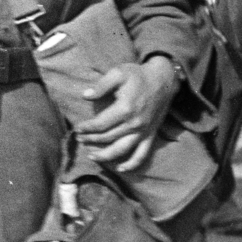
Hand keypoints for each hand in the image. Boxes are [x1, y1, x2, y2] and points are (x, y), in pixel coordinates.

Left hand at [74, 56, 179, 171]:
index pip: (100, 124)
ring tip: (92, 156)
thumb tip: (85, 96)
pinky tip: (121, 169)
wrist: (164, 79)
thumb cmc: (139, 75)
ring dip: (105, 156)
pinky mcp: (151, 135)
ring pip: (121, 150)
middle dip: (91, 140)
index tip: (77, 128)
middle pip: (107, 138)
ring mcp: (143, 131)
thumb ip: (101, 86)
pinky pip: (142, 155)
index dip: (86, 128)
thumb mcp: (118, 73)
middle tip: (80, 139)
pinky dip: (132, 164)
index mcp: (125, 109)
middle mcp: (134, 124)